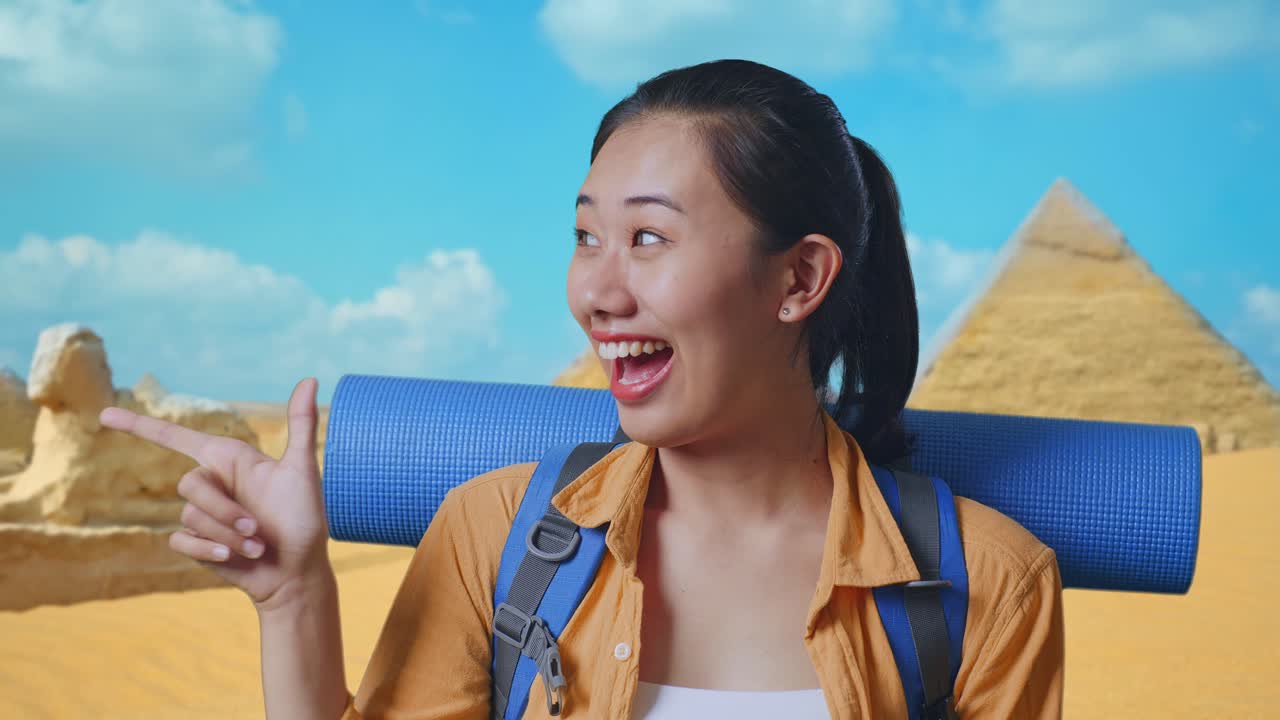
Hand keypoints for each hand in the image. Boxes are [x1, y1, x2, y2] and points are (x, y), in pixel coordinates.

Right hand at [99, 377, 331, 612]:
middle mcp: (211, 484)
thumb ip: (301, 425)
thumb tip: (310, 379)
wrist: (297, 571)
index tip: (104, 415)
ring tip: (258, 547)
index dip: (139, 425)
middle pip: (189, 486)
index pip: (177, 438)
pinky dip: (209, 550)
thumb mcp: (302, 471)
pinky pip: (181, 541)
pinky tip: (233, 558)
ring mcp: (201, 515)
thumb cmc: (304, 519)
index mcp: (229, 460)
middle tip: (257, 528)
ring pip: (189, 517)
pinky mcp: (195, 543)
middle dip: (224, 511)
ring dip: (227, 535)